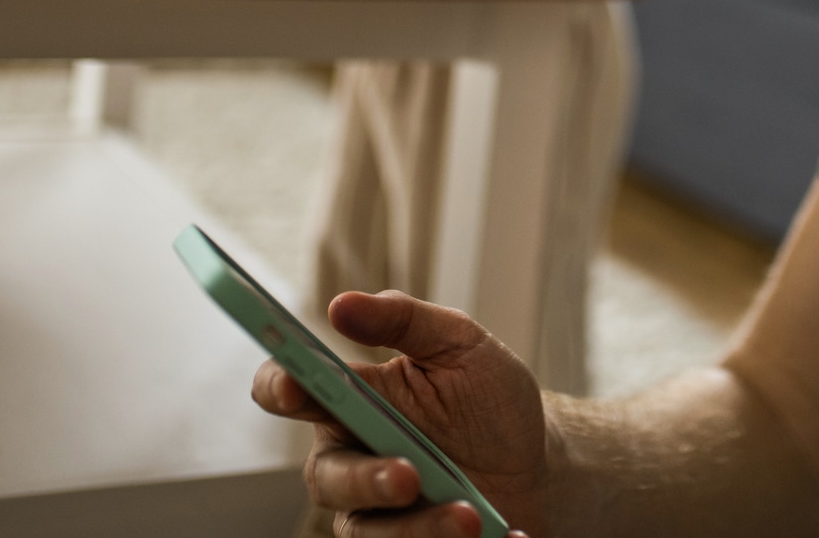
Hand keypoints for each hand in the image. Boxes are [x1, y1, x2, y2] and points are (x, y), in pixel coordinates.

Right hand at [253, 291, 546, 537]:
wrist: (538, 462)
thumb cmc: (489, 398)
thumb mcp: (460, 344)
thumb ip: (404, 320)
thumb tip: (341, 304)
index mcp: (353, 398)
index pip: (291, 389)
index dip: (280, 385)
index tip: (295, 386)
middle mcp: (353, 457)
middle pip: (326, 476)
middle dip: (365, 479)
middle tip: (410, 476)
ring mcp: (377, 508)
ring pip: (366, 530)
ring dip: (415, 528)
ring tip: (468, 517)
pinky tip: (497, 531)